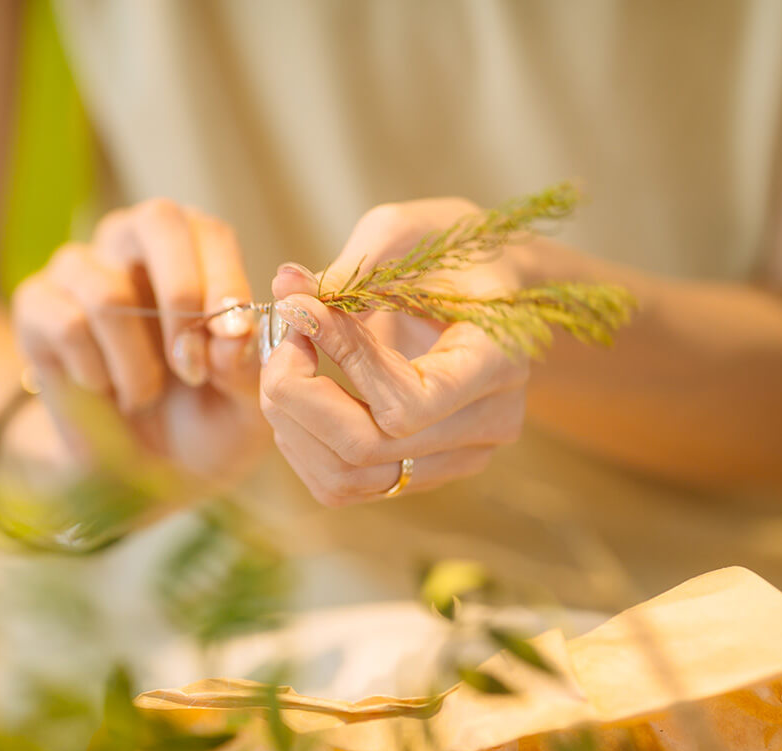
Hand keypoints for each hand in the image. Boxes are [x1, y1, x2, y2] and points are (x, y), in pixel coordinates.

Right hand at [12, 199, 266, 480]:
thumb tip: (229, 338)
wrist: (141, 466)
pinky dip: (96, 374)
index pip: (209, 233)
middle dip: (182, 296)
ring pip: (108, 294)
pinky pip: (68, 326)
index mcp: (194, 250)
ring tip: (146, 394)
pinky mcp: (36, 303)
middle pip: (157, 220)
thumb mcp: (244, 407)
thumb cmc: (204, 418)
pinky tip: (105, 389)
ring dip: (137, 364)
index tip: (233, 341)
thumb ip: (246, 369)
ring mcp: (79, 268)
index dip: (224, 283)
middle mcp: (134, 243)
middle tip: (190, 366)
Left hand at [259, 199, 529, 505]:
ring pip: (348, 478)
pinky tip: (303, 394)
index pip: (406, 403)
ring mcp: (460, 456)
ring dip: (292, 424)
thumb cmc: (453, 250)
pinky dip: (304, 443)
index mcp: (497, 360)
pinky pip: (346, 485)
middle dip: (298, 395)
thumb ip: (347, 267)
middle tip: (284, 337)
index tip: (301, 310)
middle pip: (368, 449)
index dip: (340, 360)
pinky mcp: (427, 472)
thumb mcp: (406, 233)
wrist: (497, 288)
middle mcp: (487, 423)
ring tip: (288, 362)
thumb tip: (284, 291)